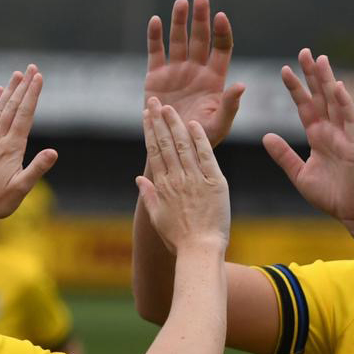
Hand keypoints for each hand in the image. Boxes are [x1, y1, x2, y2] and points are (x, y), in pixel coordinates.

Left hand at [0, 64, 59, 223]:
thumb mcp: (21, 189)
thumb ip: (37, 169)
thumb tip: (54, 152)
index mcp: (11, 148)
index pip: (24, 115)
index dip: (32, 95)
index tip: (39, 78)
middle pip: (13, 107)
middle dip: (23, 86)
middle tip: (32, 68)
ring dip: (10, 90)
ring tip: (17, 74)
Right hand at [136, 99, 229, 254]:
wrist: (200, 250)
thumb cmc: (179, 240)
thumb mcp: (158, 218)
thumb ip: (149, 195)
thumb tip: (138, 178)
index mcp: (163, 187)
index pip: (154, 152)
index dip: (149, 131)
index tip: (146, 116)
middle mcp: (177, 179)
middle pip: (166, 144)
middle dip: (159, 121)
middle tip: (155, 102)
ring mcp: (196, 180)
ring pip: (183, 145)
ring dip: (176, 124)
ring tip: (170, 108)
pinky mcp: (215, 183)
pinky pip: (206, 156)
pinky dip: (199, 139)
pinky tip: (193, 124)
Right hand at [144, 0, 244, 147]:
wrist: (169, 148)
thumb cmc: (199, 141)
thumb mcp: (218, 125)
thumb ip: (230, 106)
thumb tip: (242, 85)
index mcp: (214, 79)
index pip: (221, 49)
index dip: (221, 32)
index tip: (220, 17)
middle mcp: (196, 70)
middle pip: (200, 38)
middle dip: (201, 18)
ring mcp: (175, 71)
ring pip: (178, 40)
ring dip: (180, 21)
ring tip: (182, 2)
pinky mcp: (156, 76)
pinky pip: (155, 52)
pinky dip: (155, 36)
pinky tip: (156, 21)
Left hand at [262, 50, 353, 232]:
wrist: (350, 212)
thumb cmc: (329, 195)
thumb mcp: (299, 174)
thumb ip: (284, 155)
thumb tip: (266, 136)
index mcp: (317, 136)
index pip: (305, 107)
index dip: (295, 88)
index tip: (284, 70)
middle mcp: (331, 131)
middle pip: (320, 97)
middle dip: (312, 75)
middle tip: (304, 52)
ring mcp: (343, 136)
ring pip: (335, 102)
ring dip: (328, 81)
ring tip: (321, 59)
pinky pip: (350, 120)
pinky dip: (344, 103)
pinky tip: (338, 87)